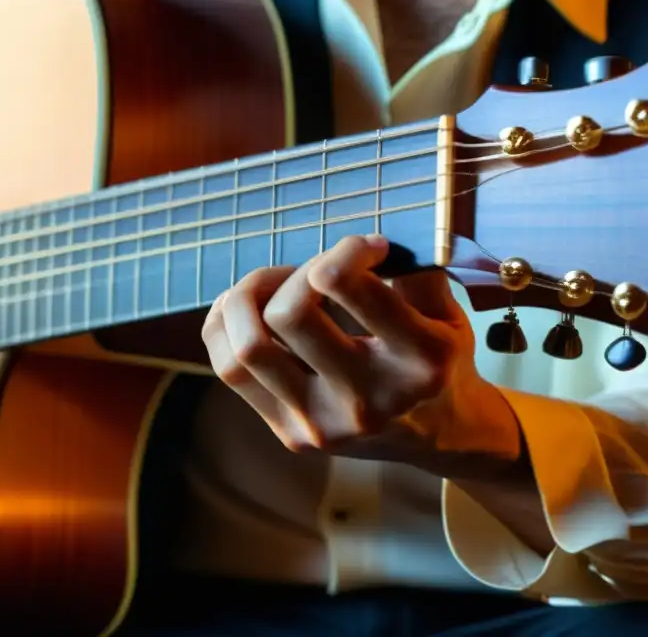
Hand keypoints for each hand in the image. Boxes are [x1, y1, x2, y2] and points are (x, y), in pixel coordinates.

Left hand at [201, 234, 521, 471]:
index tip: (364, 248)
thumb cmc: (437, 360)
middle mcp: (368, 399)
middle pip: (289, 314)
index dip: (347, 248)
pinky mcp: (292, 433)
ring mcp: (324, 423)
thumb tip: (361, 238)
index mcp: (418, 360)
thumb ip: (411, 268)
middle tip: (314, 272)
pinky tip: (245, 310)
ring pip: (247, 347)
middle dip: (294, 273)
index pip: (347, 283)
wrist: (439, 436)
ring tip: (268, 286)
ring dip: (246, 298)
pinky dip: (226, 326)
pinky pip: (230, 370)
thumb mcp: (447, 312)